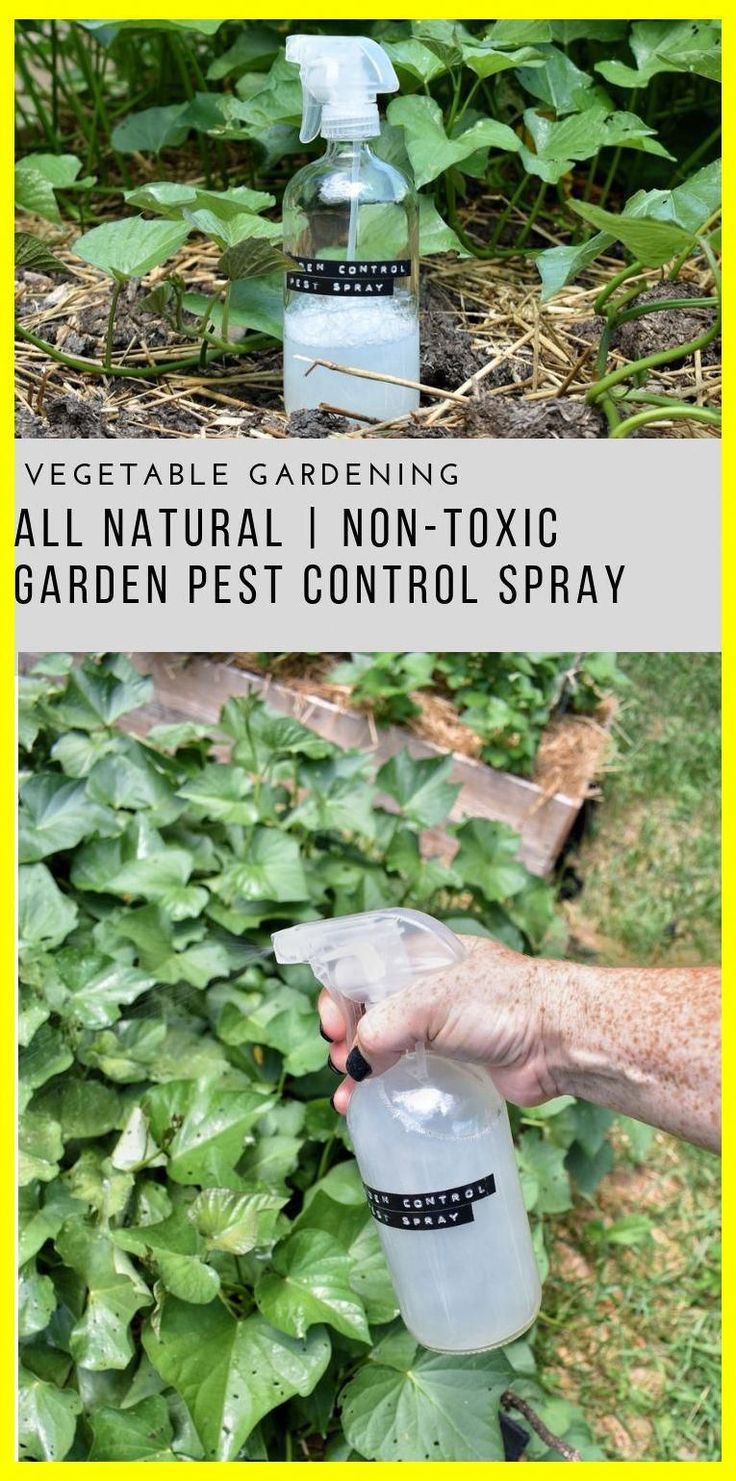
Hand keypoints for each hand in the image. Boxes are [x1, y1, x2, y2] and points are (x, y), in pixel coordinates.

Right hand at [318, 934, 561, 1113]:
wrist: (560, 1039)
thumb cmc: (500, 1003)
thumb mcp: (430, 1002)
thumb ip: (383, 1027)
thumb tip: (356, 1064)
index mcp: (420, 956)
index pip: (361, 967)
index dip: (340, 996)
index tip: (333, 1026)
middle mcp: (427, 987)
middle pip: (367, 1009)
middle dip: (346, 1036)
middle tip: (341, 1061)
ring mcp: (441, 1026)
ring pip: (384, 1044)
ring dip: (358, 1067)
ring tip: (349, 1095)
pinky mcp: (455, 1061)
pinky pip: (408, 1072)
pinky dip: (383, 1087)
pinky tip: (365, 1105)